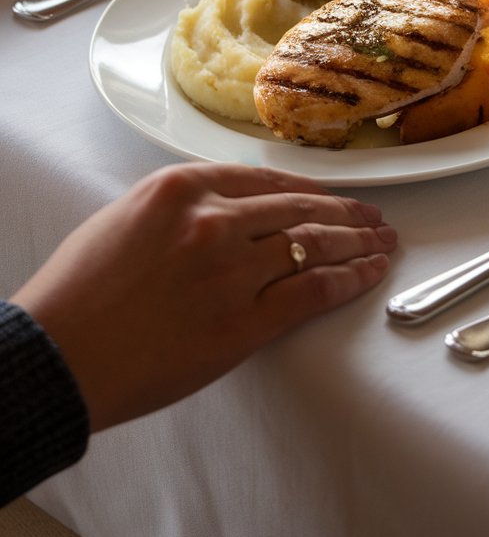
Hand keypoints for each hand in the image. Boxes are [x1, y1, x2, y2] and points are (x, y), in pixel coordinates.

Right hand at [12, 163, 396, 431]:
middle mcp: (213, 220)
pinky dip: (350, 279)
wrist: (58, 356)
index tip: (332, 197)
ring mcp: (232, 270)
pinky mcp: (243, 322)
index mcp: (181, 187)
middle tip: (373, 218)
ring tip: (382, 243)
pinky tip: (370, 274)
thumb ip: (183, 206)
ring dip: (358, 242)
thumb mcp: (125, 218)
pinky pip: (313, 291)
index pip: (266, 180)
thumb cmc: (79, 294)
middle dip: (346, 213)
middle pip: (300, 208)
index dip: (310, 190)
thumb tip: (231, 210)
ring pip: (316, 243)